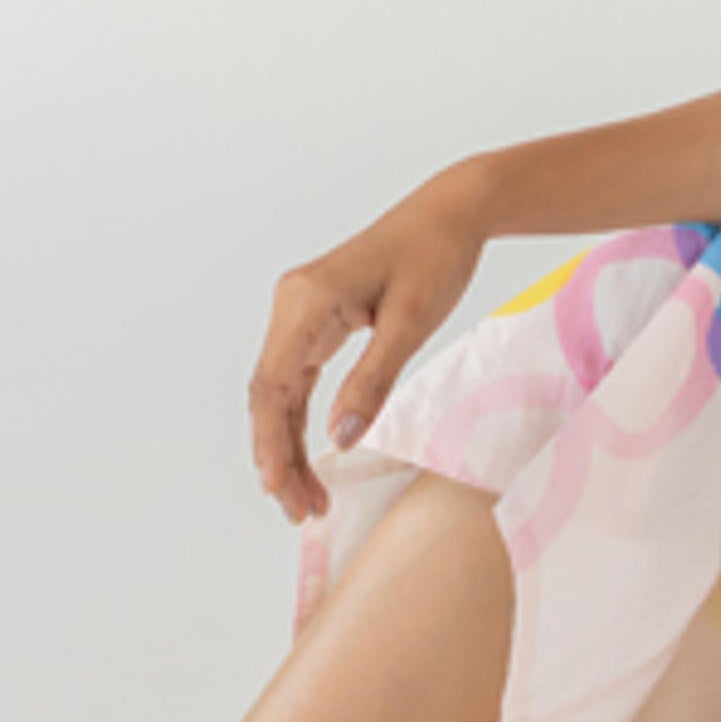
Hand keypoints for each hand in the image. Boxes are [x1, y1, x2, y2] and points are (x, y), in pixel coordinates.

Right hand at [246, 170, 490, 526]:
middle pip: (268, 395)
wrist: (452, 212)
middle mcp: (292, 303)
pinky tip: (311, 455)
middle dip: (279, 457)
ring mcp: (300, 310)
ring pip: (278, 392)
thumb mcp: (411, 323)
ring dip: (288, 444)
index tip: (280, 490)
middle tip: (301, 509)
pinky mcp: (316, 318)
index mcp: (306, 300)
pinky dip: (300, 419)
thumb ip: (373, 380)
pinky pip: (297, 378)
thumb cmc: (436, 256)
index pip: (272, 387)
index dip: (271, 444)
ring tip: (308, 496)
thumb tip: (338, 439)